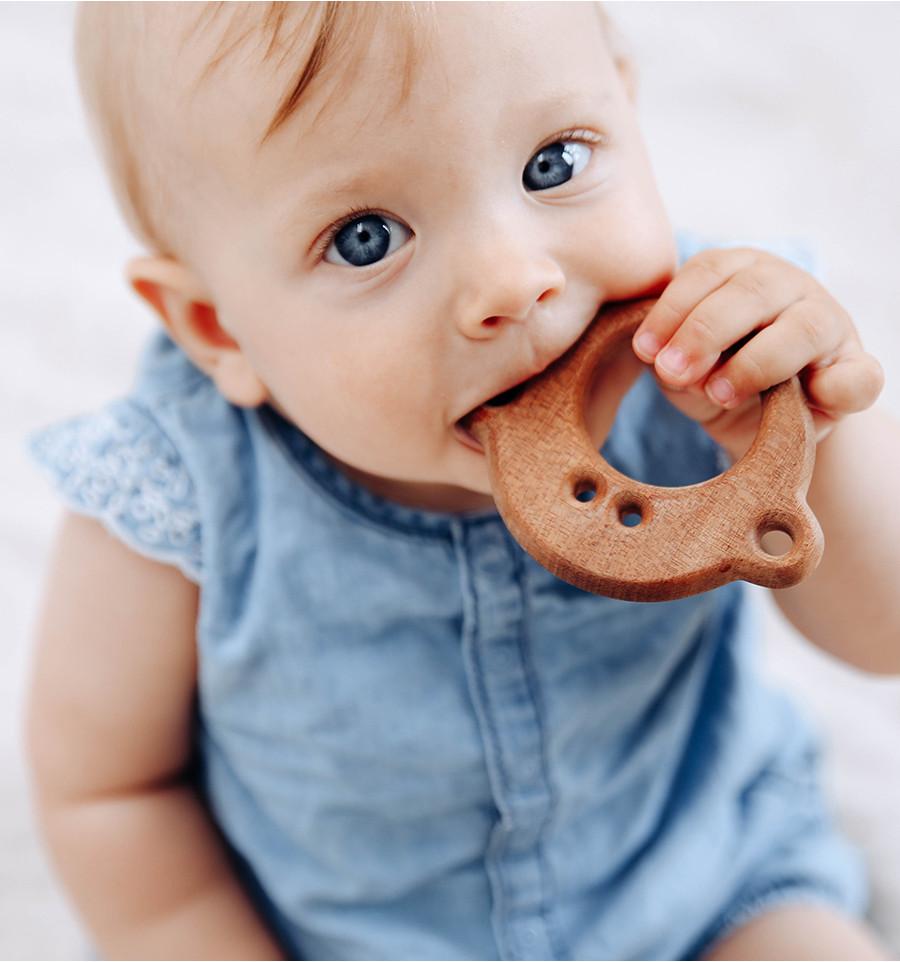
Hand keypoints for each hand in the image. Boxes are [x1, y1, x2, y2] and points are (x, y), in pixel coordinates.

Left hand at [630, 248, 884, 461]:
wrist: (765, 425)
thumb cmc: (718, 380)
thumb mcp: (687, 368)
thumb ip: (675, 362)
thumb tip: (671, 368)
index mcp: (742, 274)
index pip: (708, 271)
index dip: (672, 308)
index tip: (644, 350)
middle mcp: (788, 288)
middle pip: (751, 293)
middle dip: (704, 332)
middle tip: (672, 371)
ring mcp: (829, 326)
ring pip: (804, 327)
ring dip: (755, 362)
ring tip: (718, 393)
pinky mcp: (856, 370)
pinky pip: (859, 376)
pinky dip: (839, 386)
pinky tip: (810, 399)